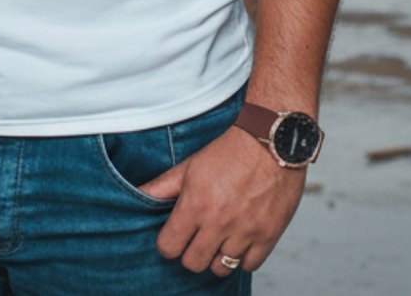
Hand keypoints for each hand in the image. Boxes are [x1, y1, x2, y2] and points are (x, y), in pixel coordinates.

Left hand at [139, 122, 305, 276]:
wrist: (272, 142)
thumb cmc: (229, 151)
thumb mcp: (190, 165)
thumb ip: (163, 186)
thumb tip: (139, 194)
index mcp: (196, 204)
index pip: (169, 247)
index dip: (168, 244)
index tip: (174, 236)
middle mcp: (219, 221)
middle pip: (193, 263)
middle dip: (190, 254)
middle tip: (196, 240)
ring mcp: (245, 230)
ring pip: (221, 268)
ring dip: (216, 257)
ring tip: (218, 239)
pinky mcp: (269, 235)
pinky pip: (249, 265)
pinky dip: (243, 257)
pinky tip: (240, 239)